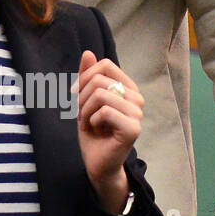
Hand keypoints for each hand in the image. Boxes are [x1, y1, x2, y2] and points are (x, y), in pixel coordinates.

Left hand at [74, 50, 143, 200]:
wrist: (97, 163)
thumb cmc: (93, 131)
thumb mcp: (85, 100)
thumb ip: (87, 77)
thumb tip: (88, 52)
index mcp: (128, 87)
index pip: (105, 65)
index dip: (84, 78)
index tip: (77, 96)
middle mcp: (137, 98)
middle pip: (98, 80)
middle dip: (81, 99)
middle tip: (82, 116)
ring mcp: (137, 113)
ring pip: (100, 95)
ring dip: (85, 111)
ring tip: (88, 123)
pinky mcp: (133, 128)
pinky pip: (104, 111)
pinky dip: (91, 121)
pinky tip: (96, 131)